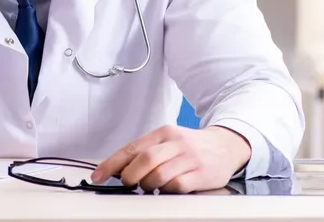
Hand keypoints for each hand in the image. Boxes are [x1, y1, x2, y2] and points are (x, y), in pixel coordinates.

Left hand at [91, 125, 250, 193]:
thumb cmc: (190, 146)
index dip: (112, 163)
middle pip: (145, 160)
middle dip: (130, 176)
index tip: (98, 175)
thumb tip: (119, 168)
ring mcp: (189, 158)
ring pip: (159, 174)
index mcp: (163, 132)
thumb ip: (147, 151)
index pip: (131, 148)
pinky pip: (177, 186)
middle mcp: (175, 142)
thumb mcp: (168, 141)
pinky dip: (166, 191)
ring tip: (149, 185)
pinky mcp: (201, 174)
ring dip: (148, 185)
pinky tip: (167, 188)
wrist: (225, 145)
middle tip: (127, 183)